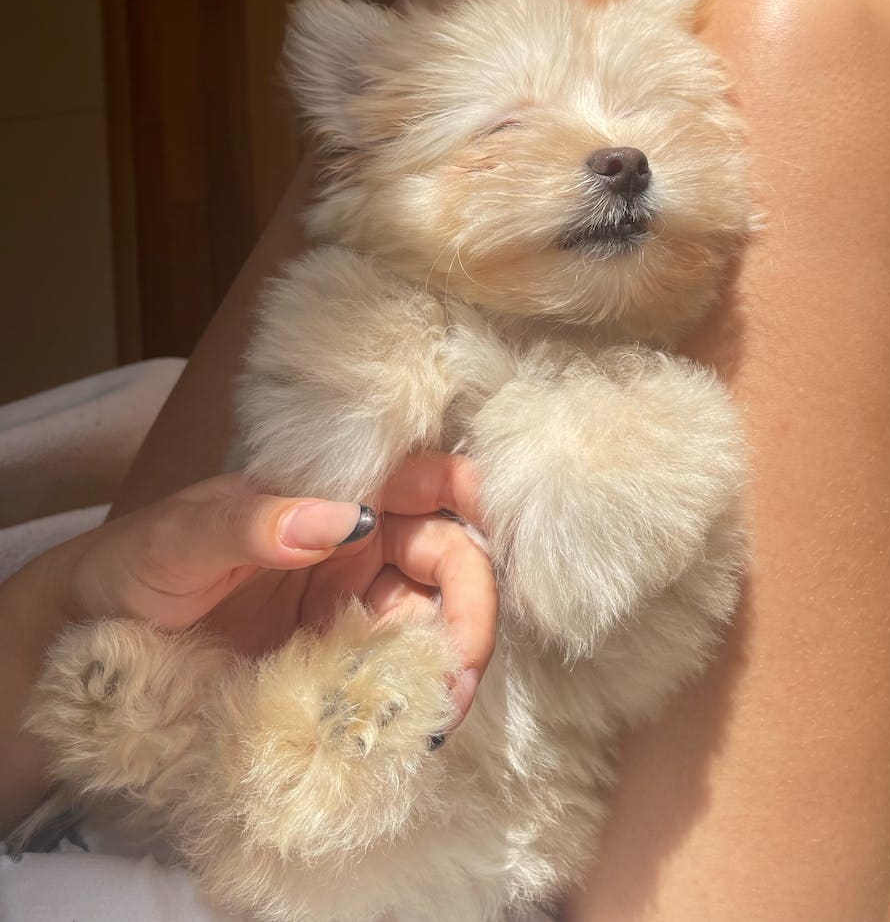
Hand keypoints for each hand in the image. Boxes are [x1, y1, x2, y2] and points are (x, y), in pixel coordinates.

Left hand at [55, 455, 494, 722]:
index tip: (485, 537)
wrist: (88, 642)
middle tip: (457, 671)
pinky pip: (398, 673)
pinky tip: (414, 725)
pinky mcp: (340, 664)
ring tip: (437, 713)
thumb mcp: (181, 538)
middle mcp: (356, 545)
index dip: (468, 496)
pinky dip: (419, 698)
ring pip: (435, 620)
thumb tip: (344, 517)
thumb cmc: (133, 566)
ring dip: (453, 661)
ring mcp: (352, 607)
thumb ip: (253, 523)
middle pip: (448, 557)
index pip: (423, 480)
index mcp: (331, 494)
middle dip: (470, 606)